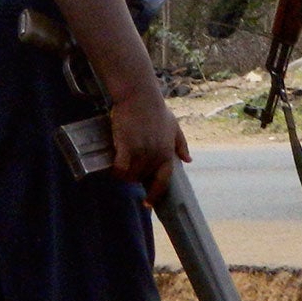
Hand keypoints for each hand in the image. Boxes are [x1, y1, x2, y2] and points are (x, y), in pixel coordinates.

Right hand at [108, 88, 188, 204]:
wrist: (140, 96)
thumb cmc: (156, 109)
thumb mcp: (174, 126)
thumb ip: (181, 144)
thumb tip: (188, 159)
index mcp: (167, 153)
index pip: (163, 181)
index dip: (155, 194)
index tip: (148, 203)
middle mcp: (155, 155)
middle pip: (142, 178)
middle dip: (135, 178)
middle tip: (128, 171)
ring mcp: (141, 152)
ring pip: (130, 175)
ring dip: (124, 176)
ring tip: (119, 169)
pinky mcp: (126, 146)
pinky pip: (120, 168)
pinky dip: (116, 172)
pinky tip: (113, 170)